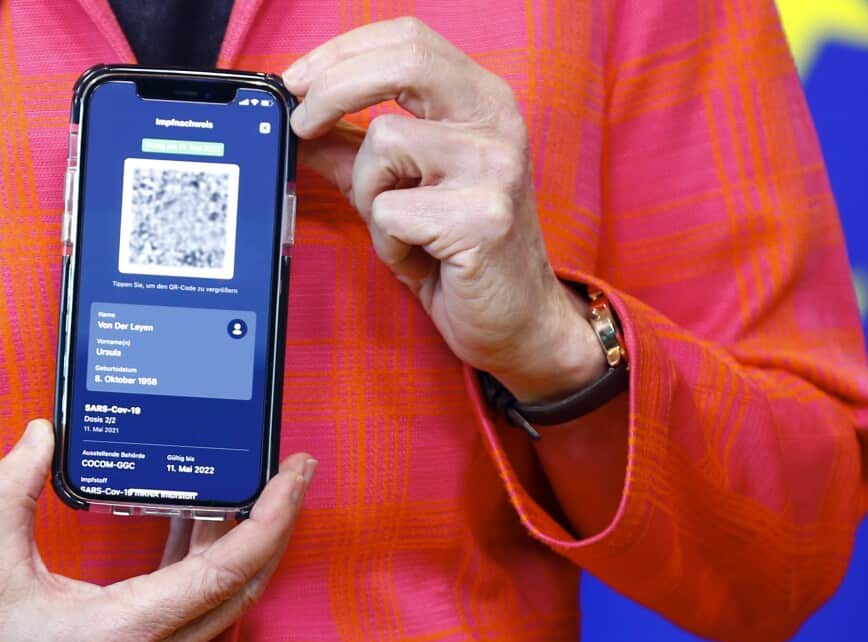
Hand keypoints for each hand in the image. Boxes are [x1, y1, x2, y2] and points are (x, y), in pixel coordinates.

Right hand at [0, 420, 315, 641]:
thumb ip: (13, 497)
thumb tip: (40, 439)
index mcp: (128, 628)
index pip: (229, 569)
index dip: (272, 519)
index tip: (294, 477)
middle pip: (245, 582)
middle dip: (278, 522)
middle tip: (293, 472)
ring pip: (224, 599)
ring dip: (243, 544)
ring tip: (249, 488)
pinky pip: (198, 612)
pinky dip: (209, 568)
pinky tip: (197, 531)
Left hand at [285, 17, 605, 401]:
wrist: (519, 319)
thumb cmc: (463, 251)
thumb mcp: (404, 186)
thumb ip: (353, 147)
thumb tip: (291, 118)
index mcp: (484, 101)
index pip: (409, 39)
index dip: (343, 51)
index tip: (299, 80)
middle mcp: (498, 124)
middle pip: (402, 63)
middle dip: (332, 88)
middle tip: (301, 121)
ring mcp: (495, 168)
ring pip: (382, 144)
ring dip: (369, 194)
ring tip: (401, 228)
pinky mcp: (482, 218)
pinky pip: (389, 211)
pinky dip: (388, 242)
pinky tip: (421, 257)